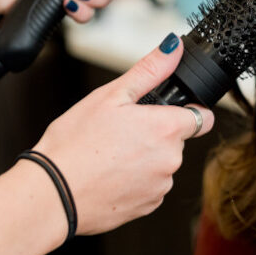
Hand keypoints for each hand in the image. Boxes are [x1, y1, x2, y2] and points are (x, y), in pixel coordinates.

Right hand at [27, 34, 214, 235]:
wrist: (53, 194)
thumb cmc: (75, 143)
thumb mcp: (110, 96)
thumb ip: (149, 71)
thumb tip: (173, 47)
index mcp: (166, 129)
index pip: (202, 117)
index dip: (185, 111)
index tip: (165, 112)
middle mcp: (171, 160)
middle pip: (177, 140)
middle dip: (155, 134)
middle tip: (120, 132)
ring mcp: (160, 187)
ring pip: (161, 164)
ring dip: (144, 159)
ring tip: (109, 155)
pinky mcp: (147, 207)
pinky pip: (150, 187)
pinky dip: (134, 181)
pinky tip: (108, 175)